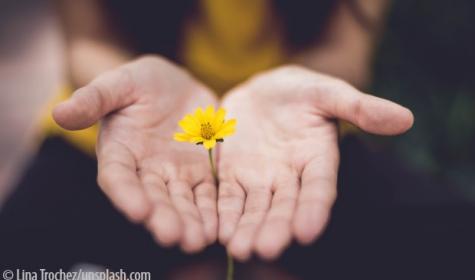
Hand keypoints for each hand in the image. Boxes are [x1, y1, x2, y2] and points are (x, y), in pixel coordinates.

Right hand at [53, 56, 217, 251]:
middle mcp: (145, 170)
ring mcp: (175, 174)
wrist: (174, 86)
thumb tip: (59, 112)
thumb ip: (94, 98)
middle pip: (153, 198)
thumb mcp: (118, 83)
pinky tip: (219, 227)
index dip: (126, 194)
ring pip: (182, 202)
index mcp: (120, 152)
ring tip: (198, 240)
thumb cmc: (139, 83)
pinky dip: (212, 211)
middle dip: (163, 217)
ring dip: (190, 222)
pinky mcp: (201, 172)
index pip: (118, 177)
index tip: (138, 211)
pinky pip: (207, 194)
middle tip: (173, 236)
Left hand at [218, 65, 413, 259]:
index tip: (307, 231)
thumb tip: (406, 119)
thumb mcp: (327, 92)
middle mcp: (290, 177)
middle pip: (284, 206)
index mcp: (317, 159)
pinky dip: (224, 214)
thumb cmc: (300, 91)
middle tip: (266, 249)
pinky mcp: (233, 175)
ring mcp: (260, 179)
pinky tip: (218, 232)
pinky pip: (228, 197)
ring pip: (255, 208)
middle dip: (275, 228)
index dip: (314, 209)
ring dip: (247, 229)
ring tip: (240, 248)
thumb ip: (359, 107)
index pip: (319, 188)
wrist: (262, 91)